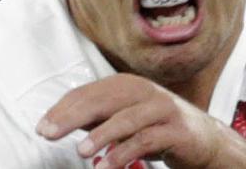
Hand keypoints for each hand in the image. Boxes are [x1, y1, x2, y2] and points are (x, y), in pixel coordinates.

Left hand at [35, 73, 228, 168]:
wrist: (202, 138)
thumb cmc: (158, 126)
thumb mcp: (124, 118)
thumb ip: (98, 116)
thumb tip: (60, 120)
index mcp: (129, 84)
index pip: (90, 92)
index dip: (64, 108)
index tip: (44, 126)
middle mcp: (145, 91)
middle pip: (104, 100)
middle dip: (74, 117)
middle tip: (50, 133)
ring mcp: (162, 108)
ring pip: (127, 118)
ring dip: (102, 134)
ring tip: (81, 151)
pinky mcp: (176, 129)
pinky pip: (147, 139)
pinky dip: (125, 152)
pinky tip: (108, 165)